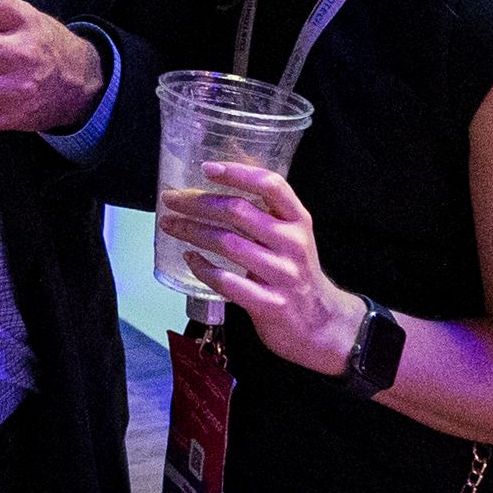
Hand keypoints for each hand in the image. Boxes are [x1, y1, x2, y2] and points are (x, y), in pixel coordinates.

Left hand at [156, 160, 365, 378]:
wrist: (322, 324)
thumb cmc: (296, 271)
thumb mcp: (291, 235)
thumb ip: (264, 209)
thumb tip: (226, 171)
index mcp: (298, 220)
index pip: (271, 185)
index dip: (238, 173)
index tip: (206, 168)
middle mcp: (292, 243)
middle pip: (239, 212)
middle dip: (197, 202)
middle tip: (171, 199)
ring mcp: (283, 275)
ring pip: (228, 244)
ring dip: (192, 231)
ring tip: (170, 225)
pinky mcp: (270, 304)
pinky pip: (228, 282)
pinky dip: (203, 268)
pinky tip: (190, 259)